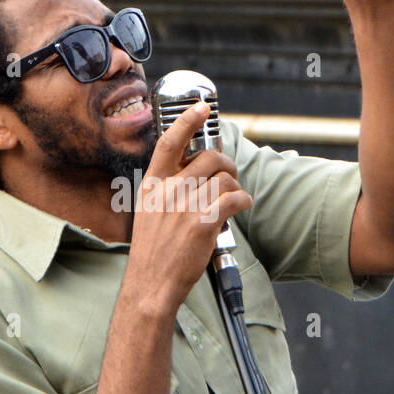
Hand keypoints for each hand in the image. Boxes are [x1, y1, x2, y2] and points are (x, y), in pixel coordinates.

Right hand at [122, 102, 252, 315]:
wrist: (150, 285)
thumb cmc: (152, 253)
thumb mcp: (149, 213)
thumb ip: (167, 191)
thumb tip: (197, 173)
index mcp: (152, 186)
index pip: (169, 142)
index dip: (188, 121)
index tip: (202, 107)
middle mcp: (168, 191)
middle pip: (208, 158)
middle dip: (227, 164)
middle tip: (230, 176)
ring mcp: (185, 206)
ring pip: (225, 178)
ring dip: (236, 186)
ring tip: (235, 198)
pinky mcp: (203, 223)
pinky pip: (235, 199)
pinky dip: (244, 201)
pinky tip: (242, 206)